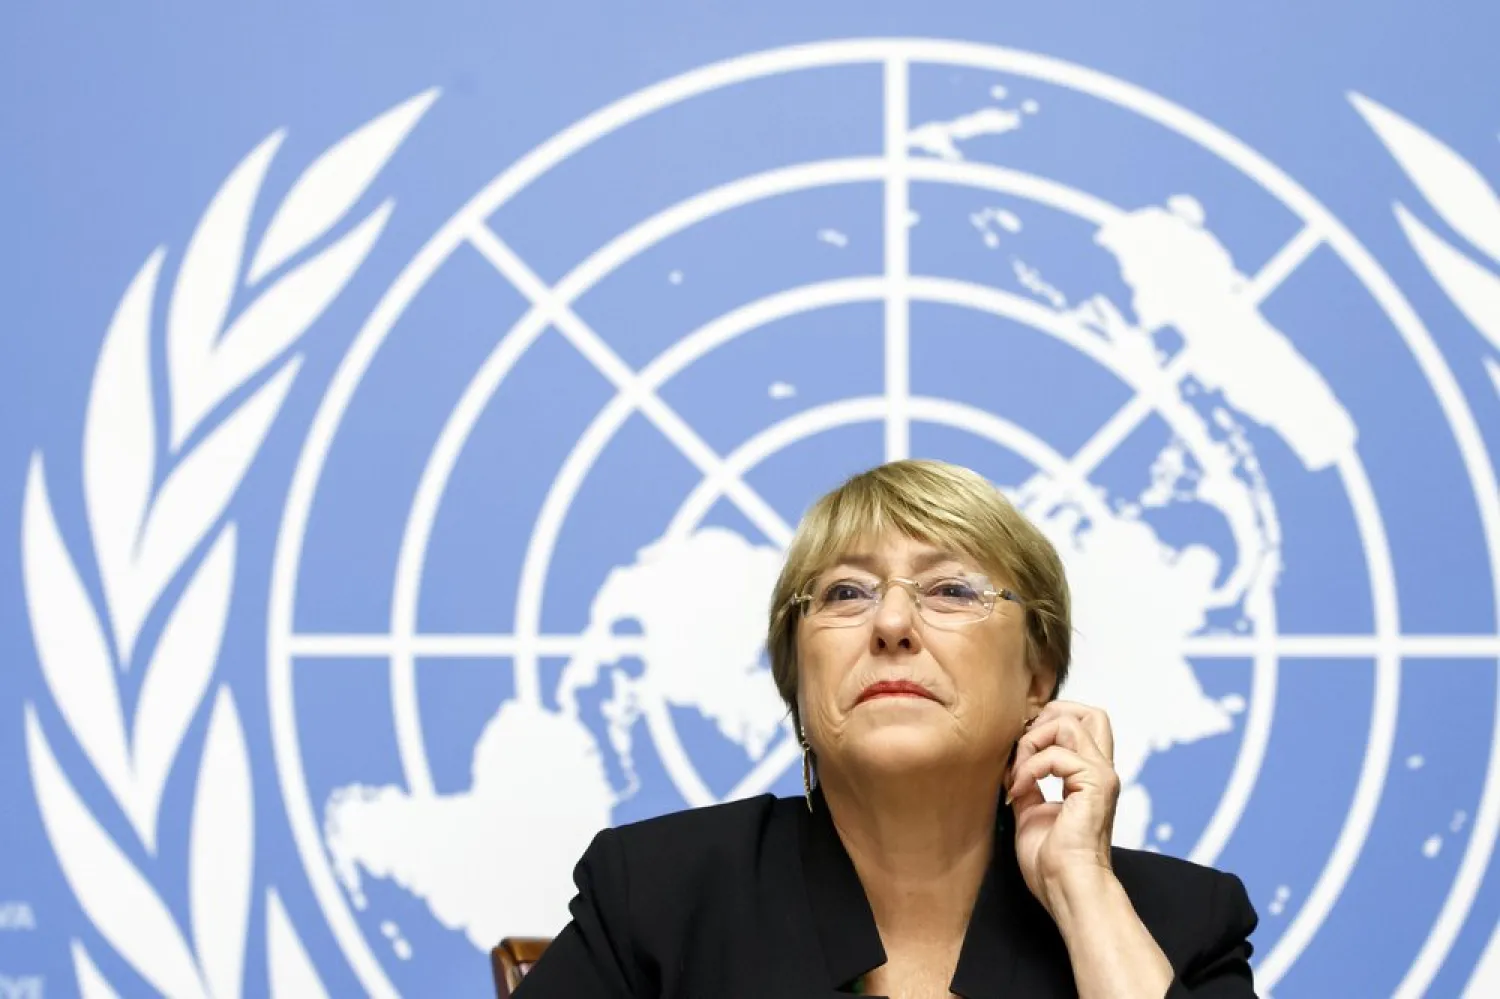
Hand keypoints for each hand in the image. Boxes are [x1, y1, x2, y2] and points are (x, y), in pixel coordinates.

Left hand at [1006, 700, 1120, 916]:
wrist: (1067, 889)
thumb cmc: (1053, 863)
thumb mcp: (1031, 811)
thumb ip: (1029, 783)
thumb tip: (1013, 764)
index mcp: (1089, 777)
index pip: (1082, 724)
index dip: (1047, 724)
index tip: (1018, 752)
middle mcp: (1101, 771)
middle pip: (1088, 712)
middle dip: (1048, 718)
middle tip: (1022, 748)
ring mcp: (1101, 776)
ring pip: (1070, 723)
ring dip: (1033, 742)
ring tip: (1017, 774)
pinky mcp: (1095, 785)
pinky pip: (1057, 754)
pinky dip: (1031, 767)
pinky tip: (1019, 790)